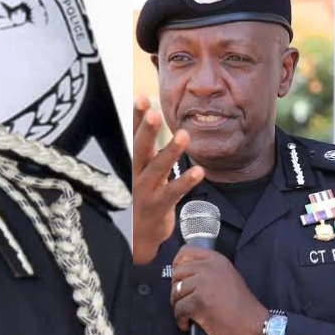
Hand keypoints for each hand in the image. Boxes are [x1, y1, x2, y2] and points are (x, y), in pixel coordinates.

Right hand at [132, 96, 204, 264]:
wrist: (141, 236)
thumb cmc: (148, 197)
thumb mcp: (148, 170)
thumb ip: (153, 148)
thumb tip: (155, 120)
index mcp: (138, 163)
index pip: (136, 136)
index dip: (137, 118)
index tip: (141, 98)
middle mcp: (138, 175)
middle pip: (140, 150)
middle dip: (145, 131)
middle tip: (153, 113)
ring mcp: (147, 192)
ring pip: (157, 170)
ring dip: (169, 152)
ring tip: (184, 135)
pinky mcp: (159, 206)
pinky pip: (173, 193)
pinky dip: (185, 182)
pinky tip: (199, 171)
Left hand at [172, 245, 271, 334]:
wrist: (252, 325)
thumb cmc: (240, 306)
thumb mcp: (227, 277)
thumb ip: (208, 271)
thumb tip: (183, 272)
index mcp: (217, 260)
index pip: (186, 252)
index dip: (177, 264)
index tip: (178, 277)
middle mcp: (209, 269)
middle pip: (177, 273)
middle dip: (176, 290)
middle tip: (182, 301)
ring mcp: (203, 284)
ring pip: (176, 292)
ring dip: (178, 305)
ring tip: (187, 314)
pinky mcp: (198, 301)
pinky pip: (178, 309)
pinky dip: (181, 319)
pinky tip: (188, 324)